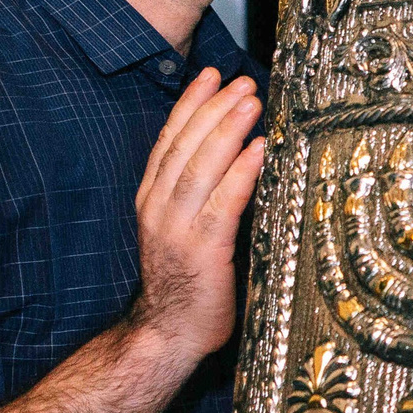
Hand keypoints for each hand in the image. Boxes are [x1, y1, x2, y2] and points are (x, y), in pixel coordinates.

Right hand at [130, 69, 264, 360]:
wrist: (166, 336)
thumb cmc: (187, 284)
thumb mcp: (187, 231)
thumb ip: (202, 197)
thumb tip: (240, 157)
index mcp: (153, 200)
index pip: (169, 141)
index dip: (190, 105)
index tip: (211, 76)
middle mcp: (159, 208)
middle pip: (185, 146)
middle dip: (214, 108)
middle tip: (242, 80)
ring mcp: (177, 229)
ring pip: (200, 166)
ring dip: (228, 129)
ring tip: (252, 100)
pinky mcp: (202, 251)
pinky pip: (223, 203)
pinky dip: (242, 171)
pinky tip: (260, 149)